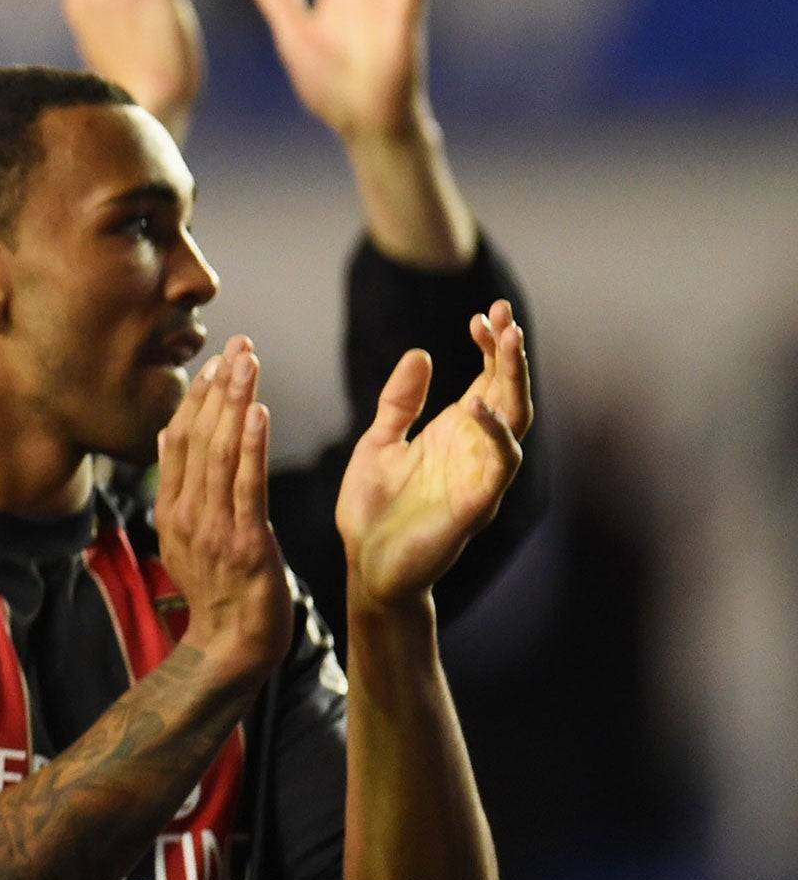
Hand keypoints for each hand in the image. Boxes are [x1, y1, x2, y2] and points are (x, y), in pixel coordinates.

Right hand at [155, 336, 292, 683]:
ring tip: (248, 363)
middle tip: (238, 344)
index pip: (181, 440)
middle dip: (219, 387)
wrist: (231, 647)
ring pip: (222, 453)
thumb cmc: (219, 592)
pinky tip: (258, 413)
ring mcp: (214, 528)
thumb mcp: (184, 536)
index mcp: (172, 509)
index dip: (198, 397)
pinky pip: (247, 486)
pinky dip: (252, 446)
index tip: (216, 360)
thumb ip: (177, 486)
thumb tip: (168, 434)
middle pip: (199, 438)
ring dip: (235, 403)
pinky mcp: (246, 542)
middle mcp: (187, 513)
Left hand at [336, 301, 531, 605]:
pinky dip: (495, 432)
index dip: (490, 347)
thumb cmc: (373, 508)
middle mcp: (475, 450)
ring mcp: (480, 476)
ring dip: (513, 381)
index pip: (487, 379)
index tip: (482, 316)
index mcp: (454, 432)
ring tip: (506, 342)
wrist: (365, 564)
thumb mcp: (378, 443)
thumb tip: (419, 354)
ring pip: (515, 421)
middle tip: (505, 314)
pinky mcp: (475, 504)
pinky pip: (499, 463)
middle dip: (510, 354)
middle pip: (509, 392)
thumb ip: (399, 403)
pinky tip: (478, 403)